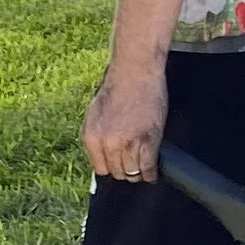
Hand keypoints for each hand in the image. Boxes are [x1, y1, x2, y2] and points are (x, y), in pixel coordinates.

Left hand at [84, 59, 168, 181]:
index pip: (100, 169)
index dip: (112, 166)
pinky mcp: (147, 141)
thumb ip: (99, 136)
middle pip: (118, 173)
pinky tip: (153, 169)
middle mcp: (107, 143)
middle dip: (126, 169)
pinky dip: (151, 171)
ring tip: (145, 164)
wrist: (135, 72)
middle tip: (134, 161)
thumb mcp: (97, 114)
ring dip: (139, 171)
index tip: (120, 164)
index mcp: (91, 137)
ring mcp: (128, 144)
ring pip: (133, 173)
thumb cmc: (118, 87)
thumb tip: (104, 155)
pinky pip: (148, 168)